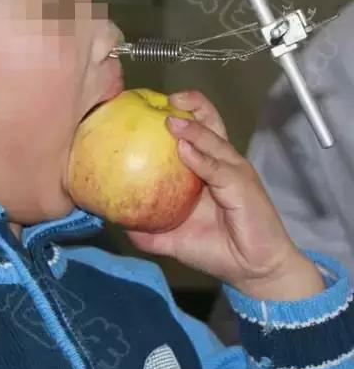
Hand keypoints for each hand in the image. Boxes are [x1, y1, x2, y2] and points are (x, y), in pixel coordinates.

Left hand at [125, 89, 324, 299]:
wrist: (254, 271)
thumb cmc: (216, 250)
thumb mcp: (172, 239)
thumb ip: (146, 229)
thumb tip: (115, 222)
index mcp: (207, 170)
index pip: (195, 133)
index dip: (177, 115)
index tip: (150, 105)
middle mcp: (222, 164)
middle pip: (211, 124)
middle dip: (192, 104)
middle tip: (168, 97)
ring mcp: (234, 173)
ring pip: (214, 141)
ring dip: (193, 128)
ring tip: (171, 117)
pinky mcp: (242, 188)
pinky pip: (218, 169)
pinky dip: (201, 158)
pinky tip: (184, 149)